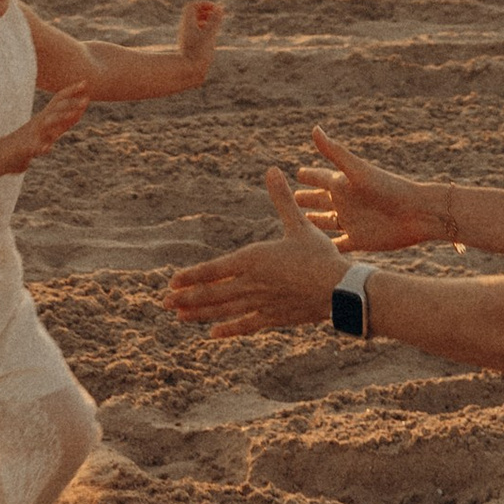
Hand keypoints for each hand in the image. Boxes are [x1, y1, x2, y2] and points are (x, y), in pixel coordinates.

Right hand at [17, 88, 88, 164]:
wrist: (2, 153)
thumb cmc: (28, 142)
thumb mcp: (50, 131)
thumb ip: (64, 123)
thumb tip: (79, 112)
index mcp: (45, 117)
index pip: (58, 100)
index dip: (71, 91)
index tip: (85, 82)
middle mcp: (39, 122)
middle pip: (56, 109)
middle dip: (71, 104)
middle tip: (87, 100)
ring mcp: (32, 134)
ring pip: (47, 123)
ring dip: (61, 117)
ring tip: (74, 114)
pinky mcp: (25, 148)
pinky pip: (32, 147)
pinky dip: (40, 147)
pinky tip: (46, 148)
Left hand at [165, 168, 343, 335]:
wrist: (340, 289)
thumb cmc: (320, 254)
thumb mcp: (299, 224)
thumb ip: (281, 199)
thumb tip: (273, 169)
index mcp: (253, 259)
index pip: (214, 269)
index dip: (191, 276)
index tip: (172, 282)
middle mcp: (252, 283)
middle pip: (213, 293)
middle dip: (187, 298)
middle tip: (164, 303)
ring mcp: (261, 303)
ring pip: (224, 310)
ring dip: (200, 313)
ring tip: (179, 316)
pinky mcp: (274, 318)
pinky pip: (246, 324)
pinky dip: (229, 328)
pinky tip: (213, 333)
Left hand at [174, 0, 220, 85]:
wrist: (188, 72)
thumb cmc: (198, 53)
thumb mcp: (209, 35)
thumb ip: (215, 21)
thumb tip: (220, 8)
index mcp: (188, 24)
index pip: (192, 6)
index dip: (204, 4)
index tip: (216, 9)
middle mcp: (185, 30)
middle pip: (192, 14)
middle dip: (205, 11)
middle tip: (217, 14)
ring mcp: (187, 38)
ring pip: (194, 24)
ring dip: (205, 20)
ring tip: (215, 24)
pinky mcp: (190, 47)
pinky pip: (196, 34)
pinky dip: (204, 31)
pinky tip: (212, 38)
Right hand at [292, 127, 445, 256]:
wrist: (417, 213)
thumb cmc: (389, 188)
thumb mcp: (357, 170)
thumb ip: (334, 152)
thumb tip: (314, 128)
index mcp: (344, 184)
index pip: (320, 178)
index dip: (309, 175)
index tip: (296, 173)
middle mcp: (346, 202)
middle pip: (320, 200)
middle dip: (306, 198)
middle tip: (291, 198)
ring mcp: (352, 222)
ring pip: (326, 222)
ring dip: (314, 221)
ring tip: (300, 221)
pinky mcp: (360, 240)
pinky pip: (339, 245)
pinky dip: (328, 247)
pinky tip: (318, 251)